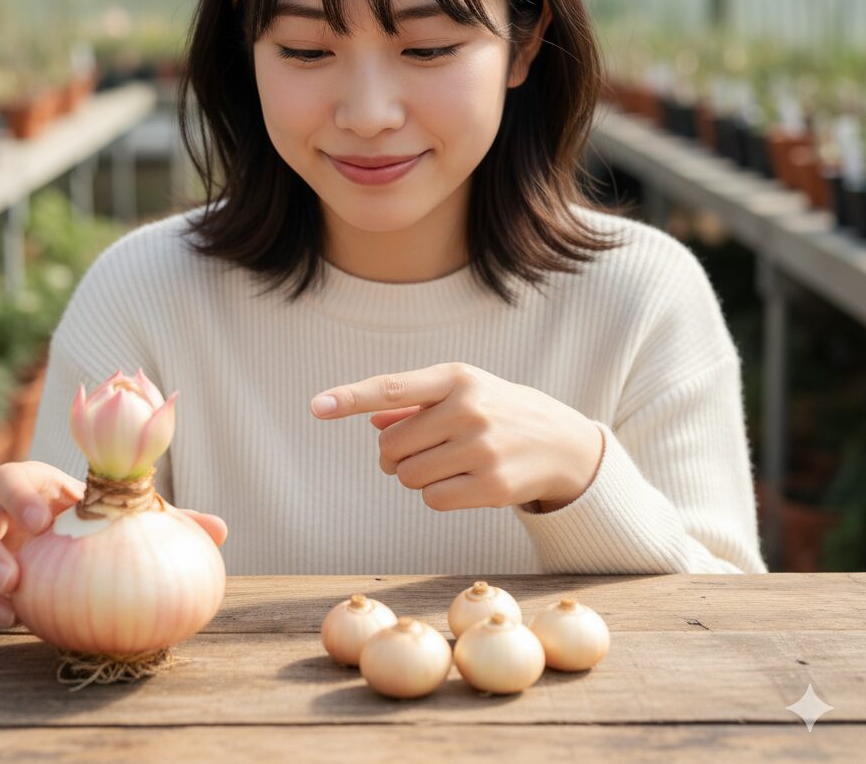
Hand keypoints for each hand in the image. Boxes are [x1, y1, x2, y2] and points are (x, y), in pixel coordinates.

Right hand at [0, 460, 227, 627]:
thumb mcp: (136, 526)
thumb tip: (221, 530)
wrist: (83, 565)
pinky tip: (10, 619)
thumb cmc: (110, 533)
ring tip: (12, 595)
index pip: (18, 476)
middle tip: (18, 567)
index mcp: (42, 489)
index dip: (22, 491)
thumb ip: (173, 521)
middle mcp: (8, 514)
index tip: (45, 516)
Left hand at [310, 362, 603, 512]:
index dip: (350, 397)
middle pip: (391, 447)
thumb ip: (413, 403)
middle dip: (395, 455)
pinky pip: (432, 499)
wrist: (561, 443)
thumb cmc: (498, 410)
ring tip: (448, 462)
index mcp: (455, 378)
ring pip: (408, 476)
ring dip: (416, 475)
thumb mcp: (462, 392)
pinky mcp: (492, 485)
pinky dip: (437, 495)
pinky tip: (463, 481)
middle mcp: (468, 409)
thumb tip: (372, 420)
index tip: (317, 406)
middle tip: (421, 449)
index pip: (392, 387)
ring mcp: (481, 448)